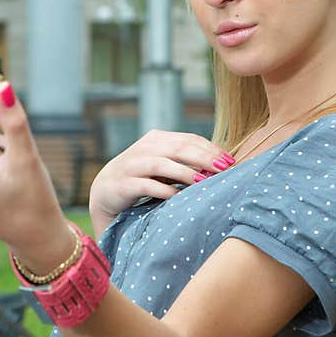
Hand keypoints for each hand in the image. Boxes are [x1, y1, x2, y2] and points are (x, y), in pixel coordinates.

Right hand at [88, 130, 233, 231]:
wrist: (105, 190)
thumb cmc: (142, 177)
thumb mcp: (163, 164)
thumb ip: (184, 160)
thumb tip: (221, 165)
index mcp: (156, 139)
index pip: (188, 139)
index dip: (210, 149)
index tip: (230, 161)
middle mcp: (144, 148)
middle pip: (177, 148)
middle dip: (203, 158)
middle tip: (224, 169)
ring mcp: (131, 165)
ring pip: (161, 164)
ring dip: (184, 172)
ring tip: (203, 181)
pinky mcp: (123, 184)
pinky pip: (145, 185)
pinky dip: (163, 190)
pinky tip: (178, 197)